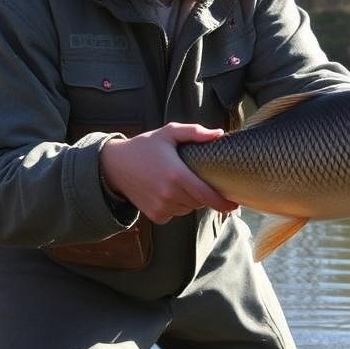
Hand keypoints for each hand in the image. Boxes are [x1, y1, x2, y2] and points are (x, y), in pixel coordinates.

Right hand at [100, 123, 236, 224]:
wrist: (115, 166)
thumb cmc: (145, 146)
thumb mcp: (169, 133)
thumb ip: (195, 132)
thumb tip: (218, 134)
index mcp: (177, 175)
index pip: (207, 195)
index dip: (223, 203)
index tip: (234, 204)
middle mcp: (170, 194)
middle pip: (199, 202)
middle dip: (202, 193)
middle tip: (193, 178)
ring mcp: (162, 207)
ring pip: (188, 209)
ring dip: (189, 199)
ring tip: (176, 182)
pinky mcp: (155, 216)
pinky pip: (175, 214)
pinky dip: (176, 206)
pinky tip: (166, 191)